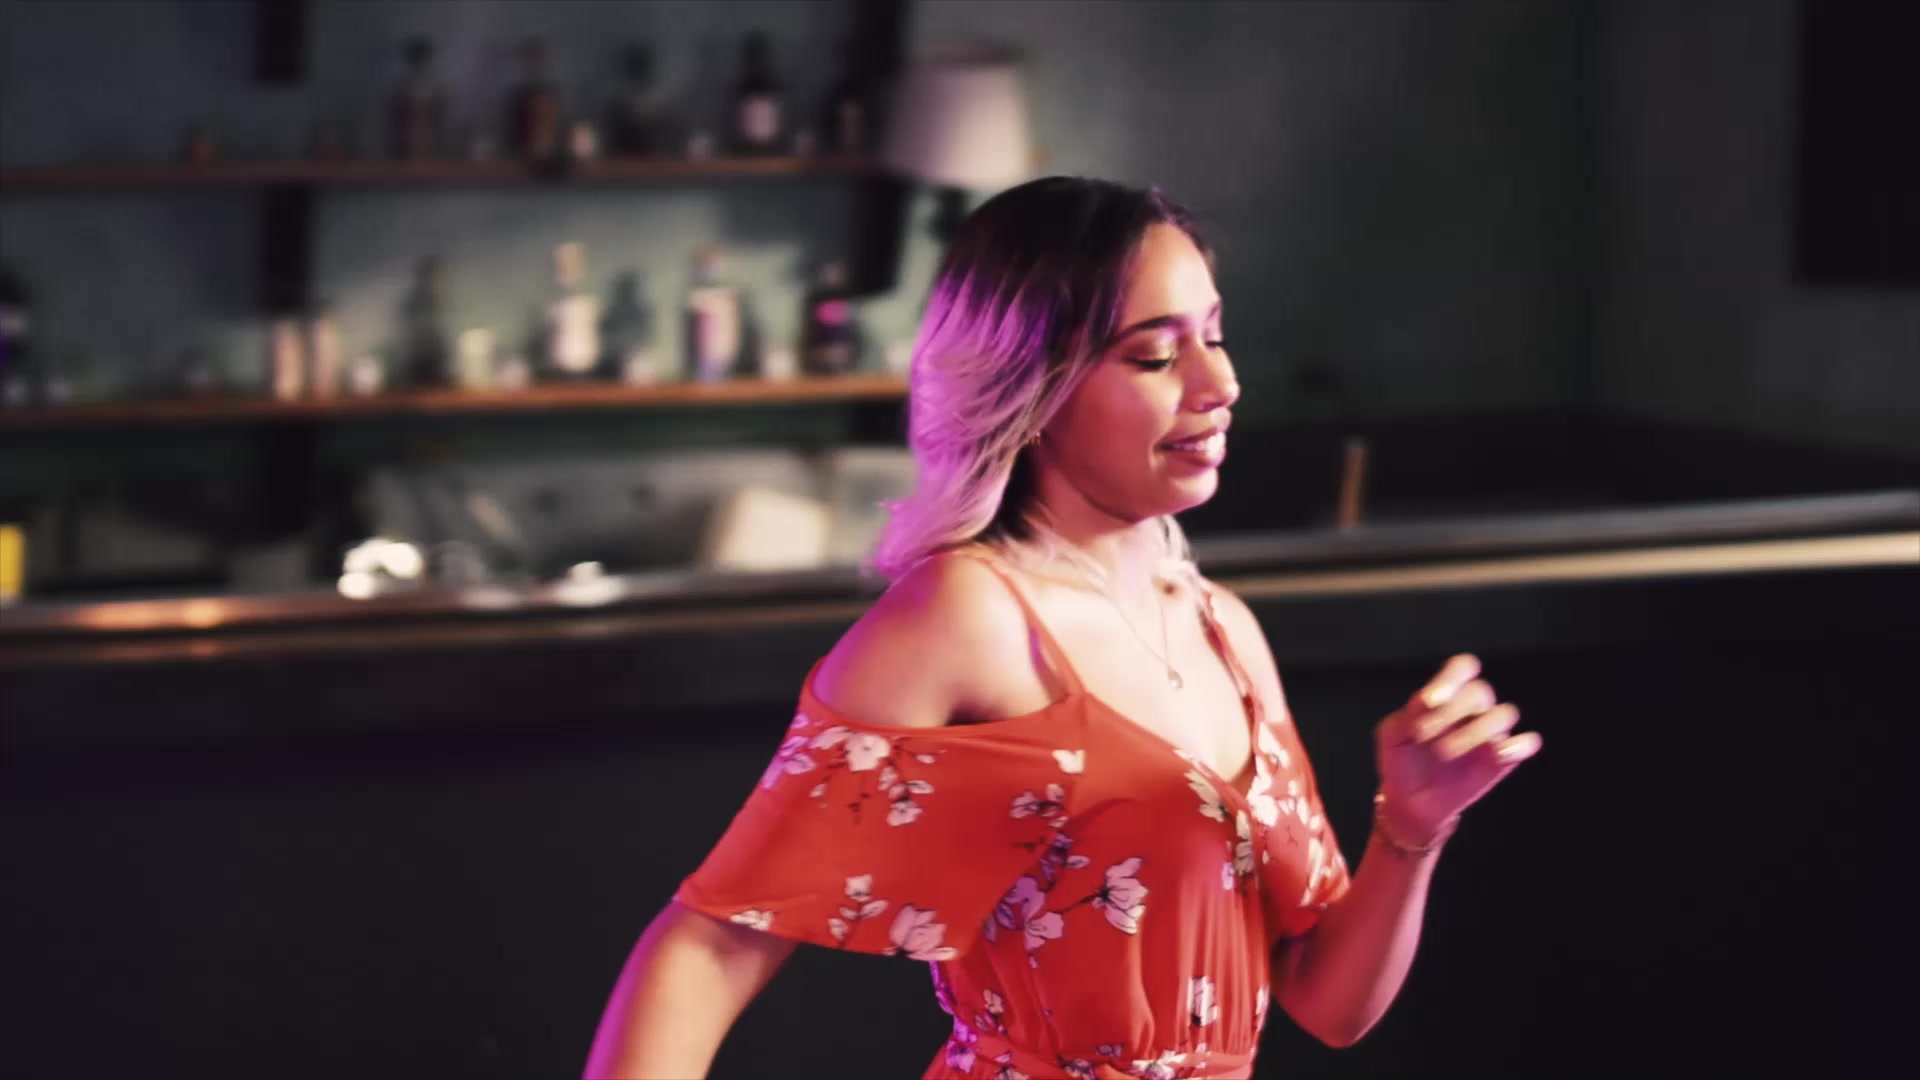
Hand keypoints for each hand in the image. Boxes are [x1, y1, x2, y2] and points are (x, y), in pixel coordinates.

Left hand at [1373, 654, 1542, 844]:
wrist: (1410, 801)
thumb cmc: (1402, 759)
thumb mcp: (1393, 735)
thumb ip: (1407, 715)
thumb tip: (1425, 701)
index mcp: (1449, 694)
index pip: (1463, 668)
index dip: (1451, 678)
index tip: (1428, 701)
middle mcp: (1474, 708)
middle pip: (1480, 691)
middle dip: (1452, 710)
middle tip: (1423, 734)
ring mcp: (1492, 732)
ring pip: (1504, 714)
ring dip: (1475, 730)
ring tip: (1444, 752)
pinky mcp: (1505, 758)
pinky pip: (1526, 742)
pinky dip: (1519, 744)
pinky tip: (1500, 753)